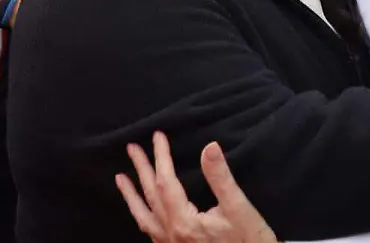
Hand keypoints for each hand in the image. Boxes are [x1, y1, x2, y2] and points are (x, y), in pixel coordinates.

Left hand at [117, 132, 276, 242]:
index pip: (165, 182)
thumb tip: (210, 147)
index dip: (161, 156)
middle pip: (150, 196)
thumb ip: (220, 178)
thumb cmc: (249, 242)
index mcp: (184, 223)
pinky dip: (141, 214)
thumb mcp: (238, 208)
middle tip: (132, 148)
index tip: (158, 136)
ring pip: (144, 217)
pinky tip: (142, 210)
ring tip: (120, 178)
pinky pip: (150, 230)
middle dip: (141, 169)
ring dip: (131, 195)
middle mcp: (171, 235)